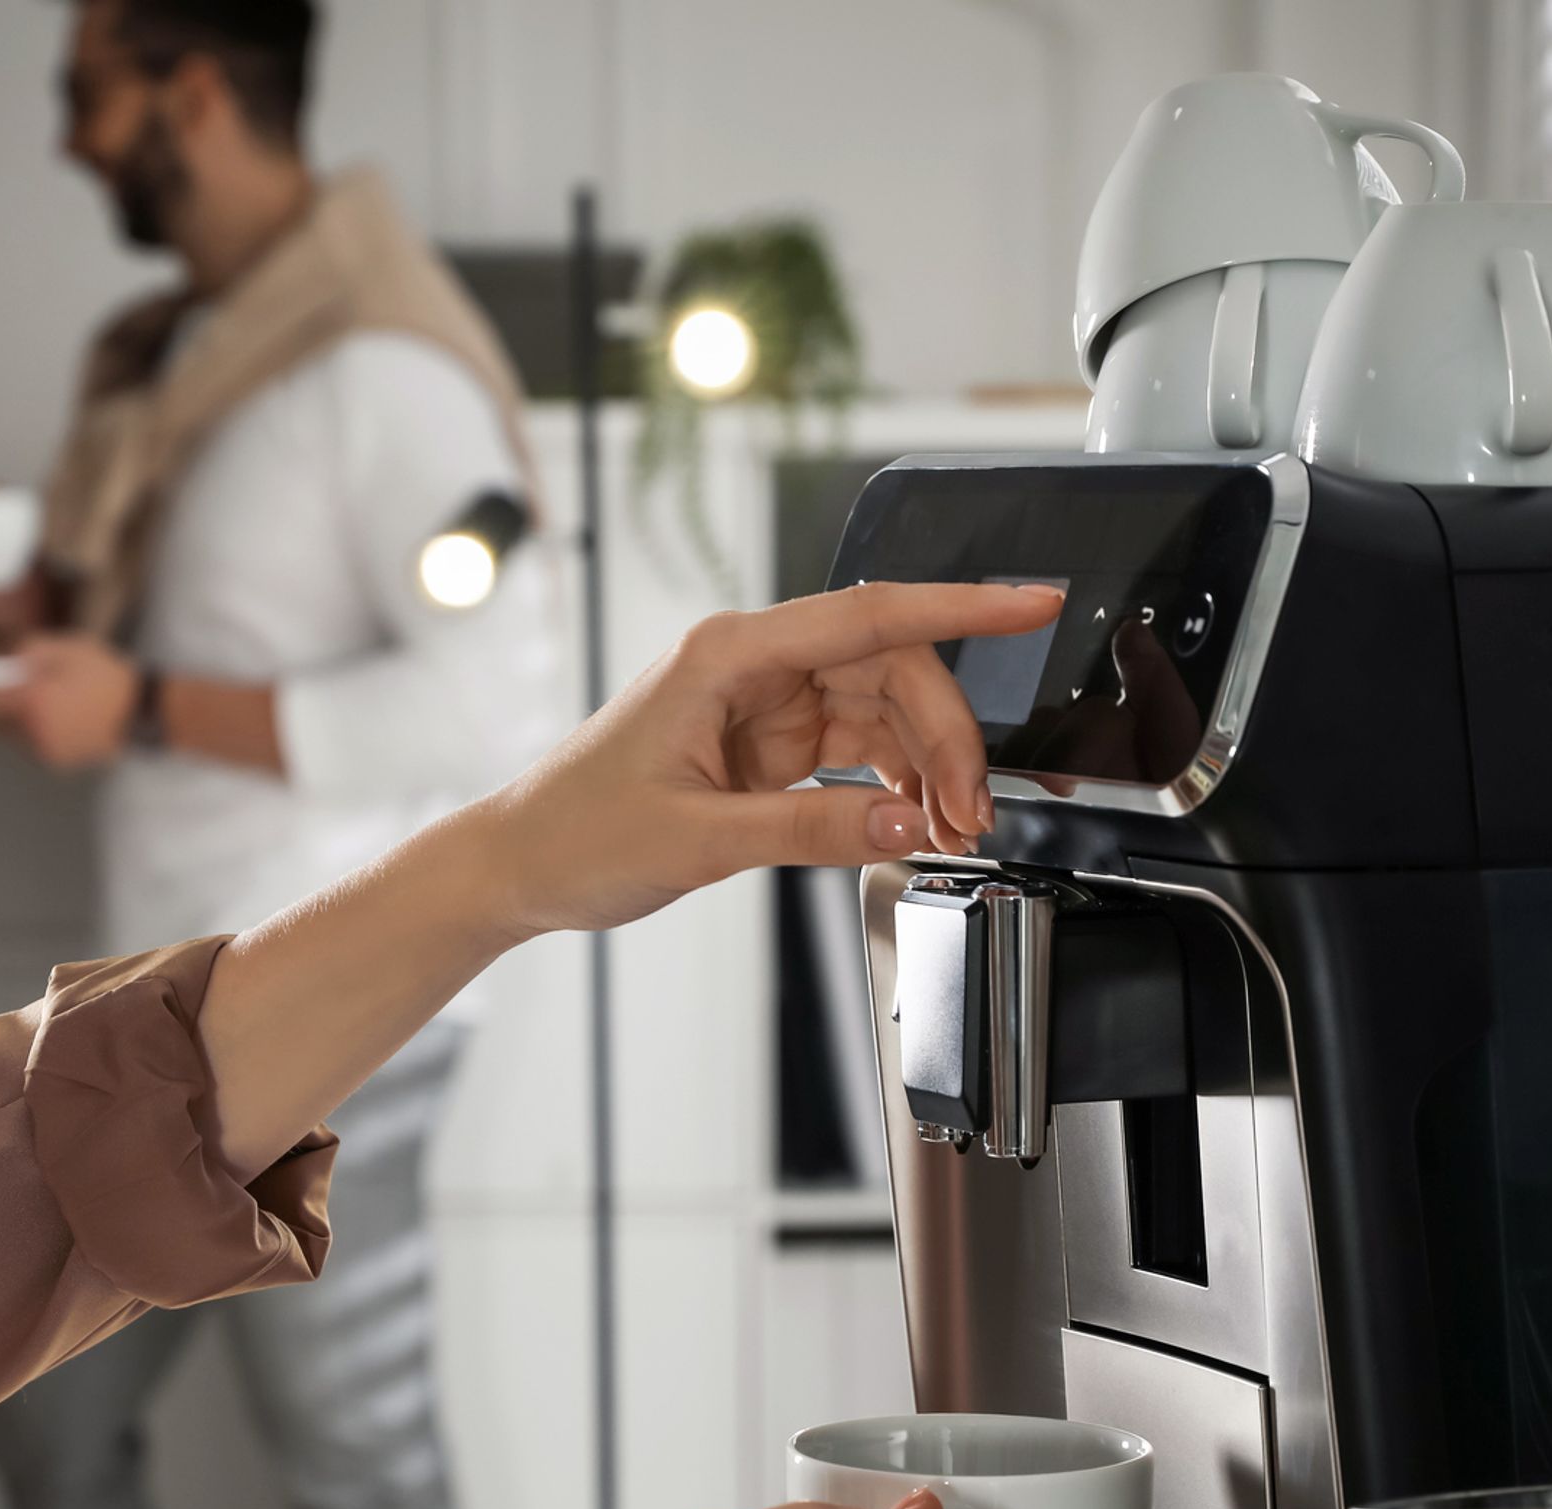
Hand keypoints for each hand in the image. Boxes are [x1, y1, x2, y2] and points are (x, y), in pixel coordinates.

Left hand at [0, 634, 137, 768]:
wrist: (141, 714)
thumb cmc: (108, 677)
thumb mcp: (69, 647)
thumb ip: (30, 650)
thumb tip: (5, 659)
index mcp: (33, 702)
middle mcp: (33, 731)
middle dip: (6, 703)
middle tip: (32, 688)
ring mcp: (46, 751)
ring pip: (16, 733)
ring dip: (25, 719)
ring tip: (58, 703)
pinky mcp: (58, 762)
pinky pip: (35, 744)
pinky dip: (42, 732)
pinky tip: (68, 720)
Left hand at [475, 581, 1060, 936]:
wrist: (522, 864)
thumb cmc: (578, 833)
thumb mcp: (697, 841)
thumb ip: (808, 831)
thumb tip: (903, 825)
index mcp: (729, 654)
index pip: (869, 616)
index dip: (961, 606)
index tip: (1029, 601)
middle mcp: (753, 665)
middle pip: (891, 669)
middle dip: (945, 737)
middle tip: (969, 812)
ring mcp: (765, 702)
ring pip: (885, 710)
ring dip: (927, 767)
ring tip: (947, 830)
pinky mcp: (770, 744)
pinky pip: (859, 747)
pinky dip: (895, 785)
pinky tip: (911, 823)